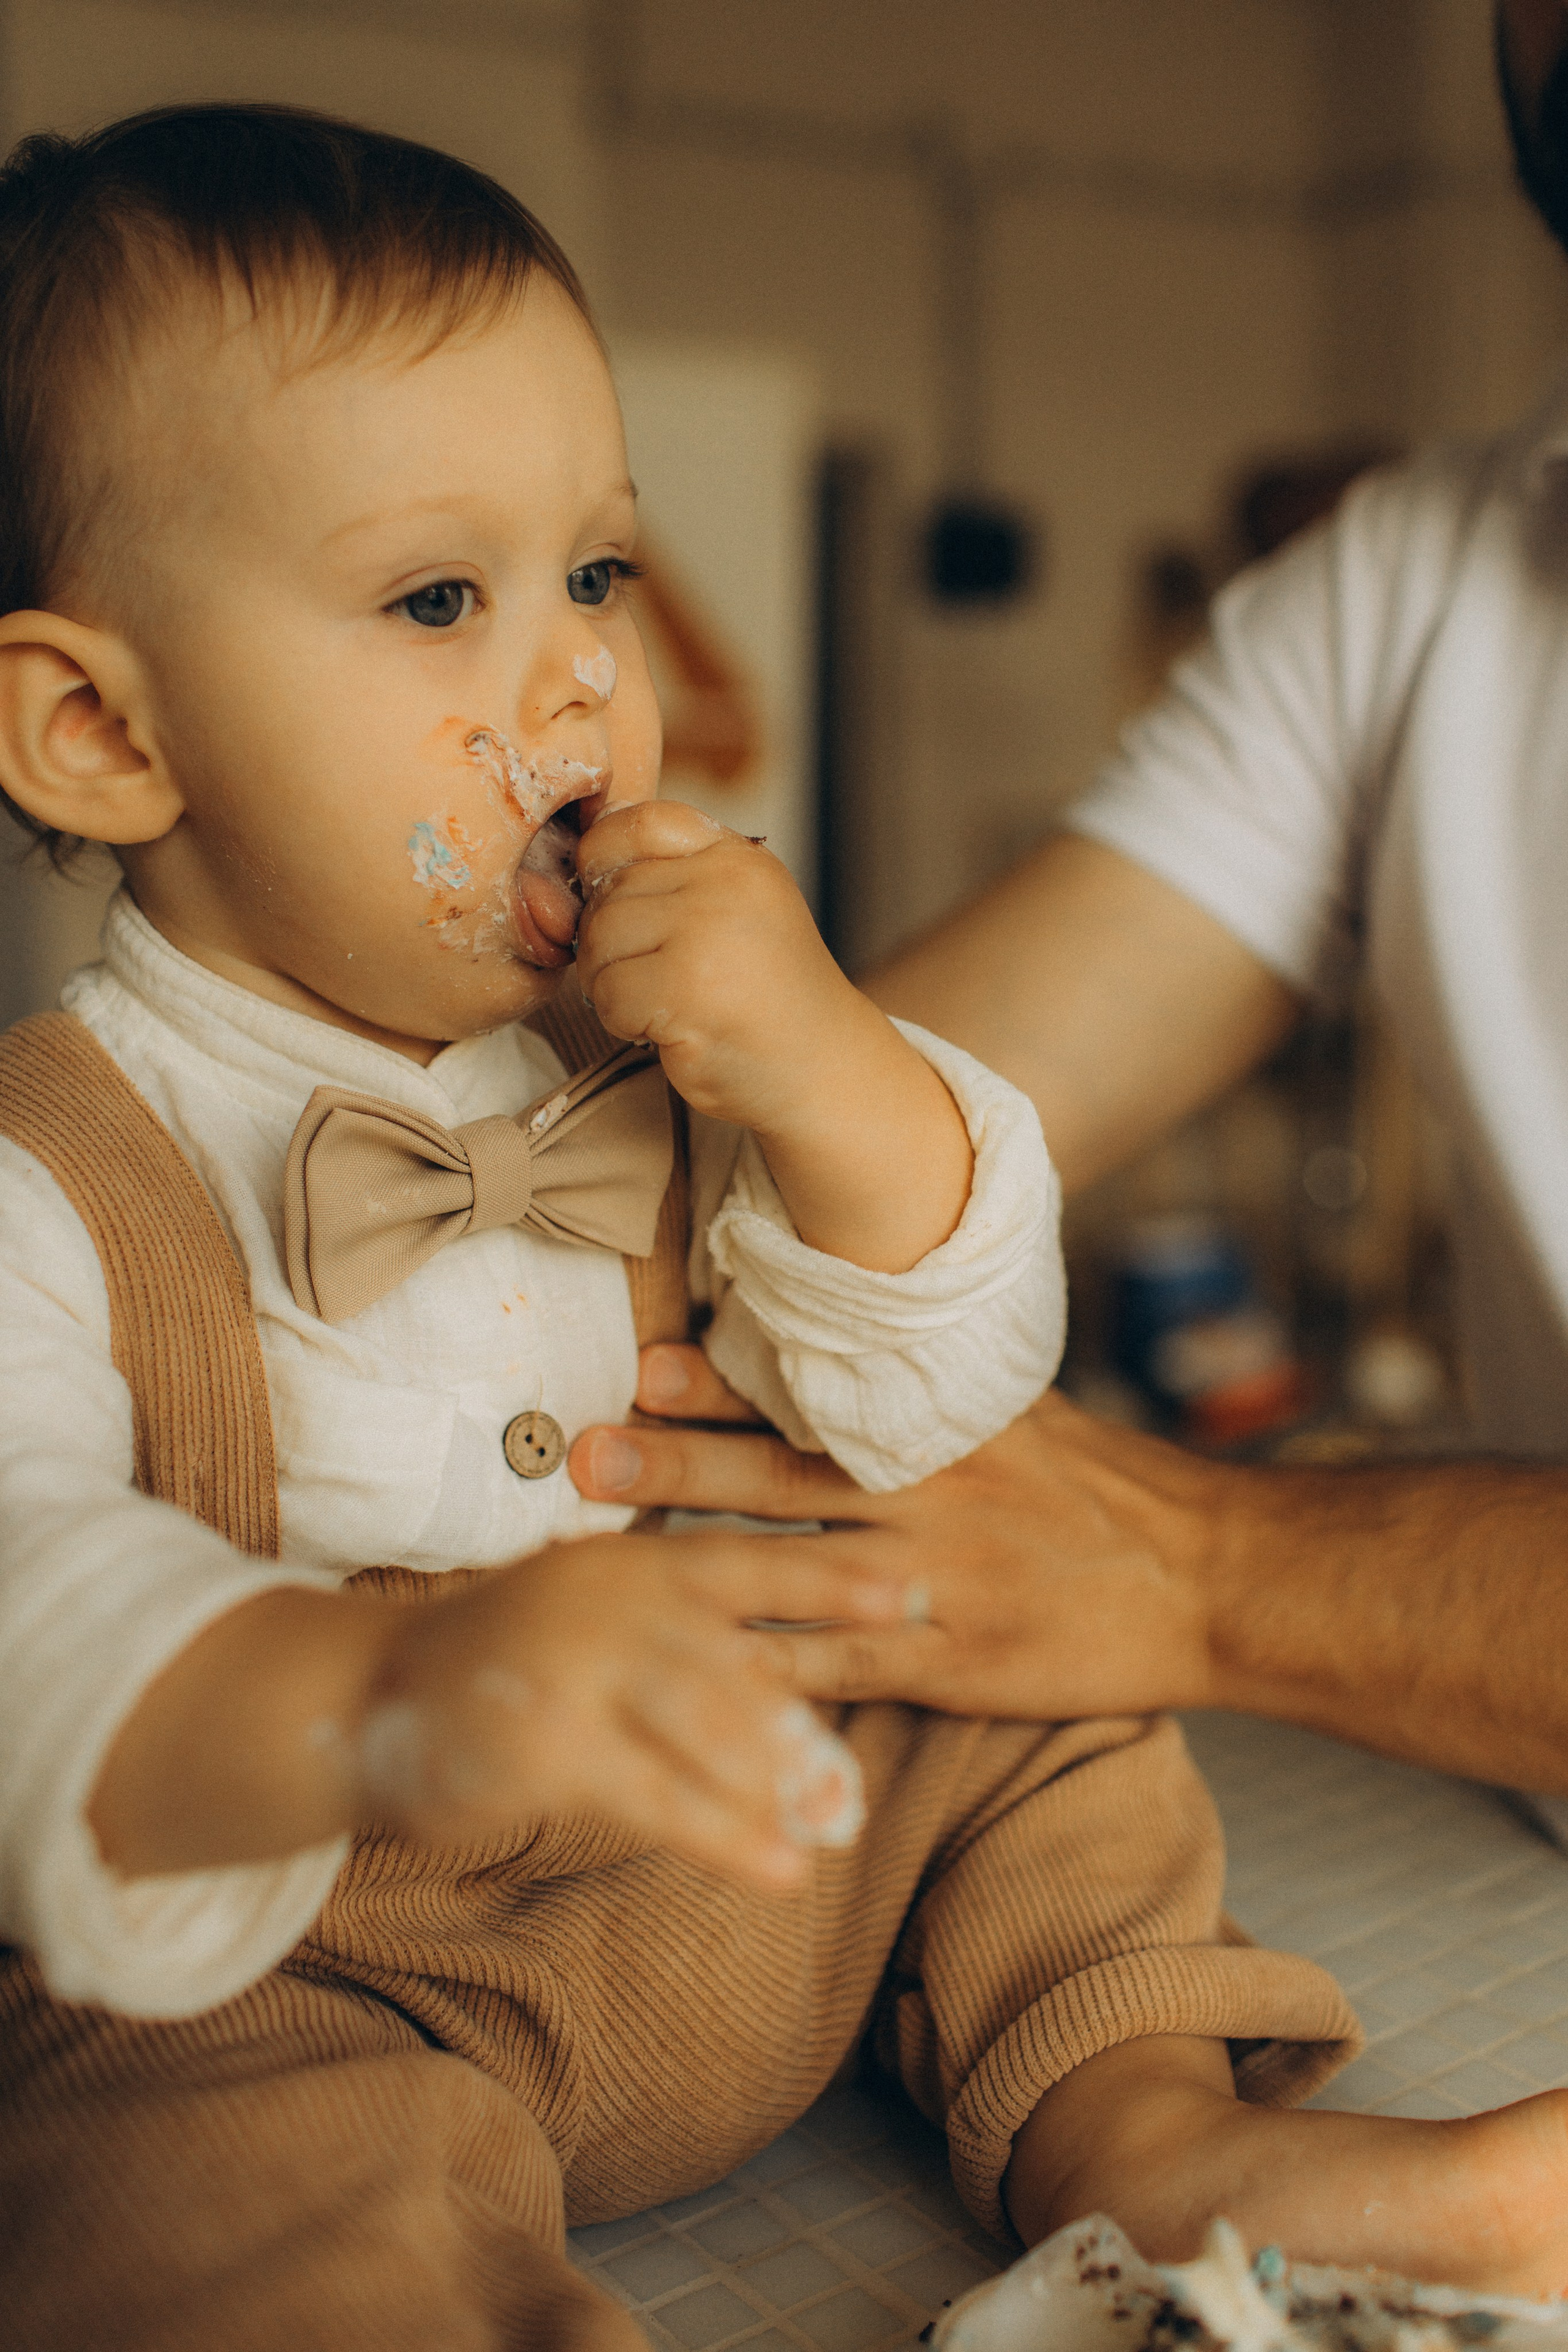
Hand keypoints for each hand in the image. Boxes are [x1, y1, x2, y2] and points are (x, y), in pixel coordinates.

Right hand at [354, 1529, 906, 1885]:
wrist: (367, 1695)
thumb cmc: (506, 1662)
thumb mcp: (594, 1621)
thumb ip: (682, 1642)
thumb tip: (795, 1696)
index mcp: (630, 1564)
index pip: (748, 1564)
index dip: (829, 1579)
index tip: (911, 1589)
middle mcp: (611, 1601)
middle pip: (738, 1666)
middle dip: (805, 1730)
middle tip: (859, 1783)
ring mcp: (577, 1667)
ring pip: (708, 1731)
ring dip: (775, 1787)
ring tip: (832, 1829)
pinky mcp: (549, 1743)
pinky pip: (659, 1800)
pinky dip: (726, 1838)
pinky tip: (779, 1872)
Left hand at [570, 1346, 1221, 1722]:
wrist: (1205, 1579)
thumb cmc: (1106, 1492)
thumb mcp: (1021, 1416)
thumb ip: (931, 1398)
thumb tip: (845, 1356)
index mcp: (943, 1425)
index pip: (816, 1396)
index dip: (726, 1381)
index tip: (648, 1363)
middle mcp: (929, 1491)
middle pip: (779, 1474)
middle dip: (676, 1461)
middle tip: (585, 1449)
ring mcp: (936, 1579)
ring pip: (793, 1566)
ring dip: (691, 1561)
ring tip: (604, 1556)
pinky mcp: (949, 1660)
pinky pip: (838, 1667)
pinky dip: (766, 1672)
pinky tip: (693, 1673)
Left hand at [575, 801, 856, 1132]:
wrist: (819, 1067)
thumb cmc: (766, 997)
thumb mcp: (738, 910)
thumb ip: (677, 878)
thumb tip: (580, 871)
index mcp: (737, 857)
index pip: (639, 823)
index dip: (603, 858)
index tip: (608, 900)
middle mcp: (725, 884)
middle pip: (609, 891)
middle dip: (608, 942)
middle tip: (647, 979)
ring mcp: (707, 934)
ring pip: (600, 941)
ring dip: (610, 984)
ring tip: (658, 1005)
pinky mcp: (686, 990)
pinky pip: (608, 994)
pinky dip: (621, 1021)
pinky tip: (664, 1029)